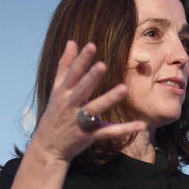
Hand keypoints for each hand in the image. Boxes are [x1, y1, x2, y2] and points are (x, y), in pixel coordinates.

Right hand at [30, 41, 145, 162]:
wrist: (48, 146)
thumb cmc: (55, 113)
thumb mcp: (56, 89)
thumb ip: (65, 66)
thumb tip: (72, 42)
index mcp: (62, 92)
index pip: (72, 73)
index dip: (81, 60)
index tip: (91, 46)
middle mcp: (69, 105)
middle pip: (81, 89)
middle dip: (91, 78)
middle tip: (102, 65)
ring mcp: (79, 121)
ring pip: (95, 109)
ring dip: (109, 99)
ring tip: (124, 88)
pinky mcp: (89, 135)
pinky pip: (108, 131)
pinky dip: (124, 129)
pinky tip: (140, 125)